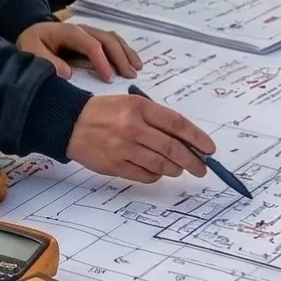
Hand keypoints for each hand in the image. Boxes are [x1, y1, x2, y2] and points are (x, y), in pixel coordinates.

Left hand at [18, 20, 141, 83]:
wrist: (32, 32)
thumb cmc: (33, 44)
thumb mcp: (31, 52)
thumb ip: (47, 62)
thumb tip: (67, 73)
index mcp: (69, 32)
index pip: (90, 44)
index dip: (101, 61)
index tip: (109, 79)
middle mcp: (83, 29)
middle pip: (107, 39)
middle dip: (120, 57)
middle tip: (131, 76)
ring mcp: (90, 33)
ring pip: (113, 39)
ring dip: (126, 53)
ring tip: (137, 69)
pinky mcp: (93, 39)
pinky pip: (112, 42)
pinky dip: (124, 51)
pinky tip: (133, 63)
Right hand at [67, 92, 214, 183]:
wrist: (71, 122)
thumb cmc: (106, 112)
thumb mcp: (132, 104)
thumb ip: (157, 119)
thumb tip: (186, 139)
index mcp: (140, 107)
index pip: (177, 123)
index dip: (196, 138)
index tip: (209, 148)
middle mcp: (133, 127)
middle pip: (172, 148)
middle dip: (192, 160)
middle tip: (201, 167)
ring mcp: (123, 148)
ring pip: (160, 164)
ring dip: (174, 169)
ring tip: (179, 168)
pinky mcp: (115, 165)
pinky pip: (144, 175)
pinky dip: (156, 175)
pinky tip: (158, 171)